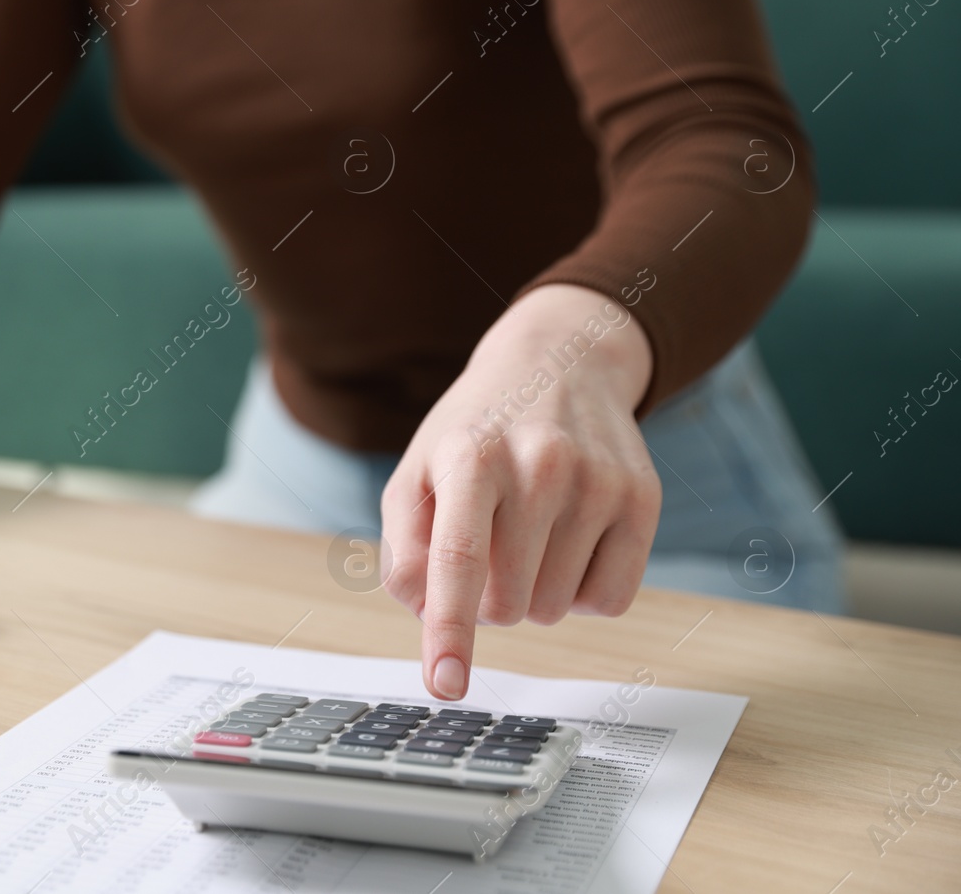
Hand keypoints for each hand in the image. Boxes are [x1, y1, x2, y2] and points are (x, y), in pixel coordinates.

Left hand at [380, 285, 661, 699]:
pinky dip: (581, 591)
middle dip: (486, 600)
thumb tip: (426, 612)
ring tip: (528, 532)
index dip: (450, 630)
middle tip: (487, 548)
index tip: (445, 686)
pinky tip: (570, 542)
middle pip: (506, 602)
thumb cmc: (474, 433)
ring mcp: (598, 481)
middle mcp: (539, 464)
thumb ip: (406, 546)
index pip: (458, 558)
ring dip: (532, 594)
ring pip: (556, 609)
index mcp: (470, 455)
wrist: (558, 363)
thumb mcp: (418, 471)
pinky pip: (609, 600)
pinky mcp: (643, 499)